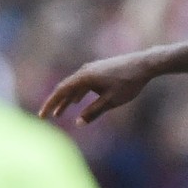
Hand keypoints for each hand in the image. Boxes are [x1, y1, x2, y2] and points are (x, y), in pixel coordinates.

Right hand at [39, 53, 154, 124]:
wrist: (144, 64)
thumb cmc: (129, 83)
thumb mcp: (111, 101)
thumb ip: (94, 112)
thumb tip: (78, 122)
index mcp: (84, 77)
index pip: (61, 92)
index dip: (50, 104)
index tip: (42, 116)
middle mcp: (84, 71)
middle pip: (65, 88)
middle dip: (56, 103)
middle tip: (48, 117)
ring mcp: (92, 69)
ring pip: (75, 86)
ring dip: (67, 100)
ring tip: (60, 113)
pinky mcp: (99, 70)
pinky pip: (83, 83)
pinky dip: (78, 93)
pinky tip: (77, 101)